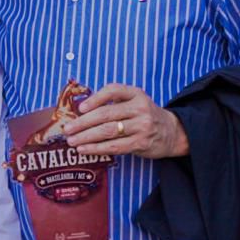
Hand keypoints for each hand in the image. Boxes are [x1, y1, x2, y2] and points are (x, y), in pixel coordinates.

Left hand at [63, 83, 188, 158]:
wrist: (172, 132)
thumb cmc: (143, 116)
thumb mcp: (133, 102)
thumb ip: (112, 102)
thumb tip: (79, 111)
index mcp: (136, 94)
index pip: (113, 90)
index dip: (95, 98)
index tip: (80, 108)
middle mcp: (140, 108)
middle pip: (106, 114)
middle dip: (82, 122)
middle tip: (67, 129)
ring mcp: (142, 126)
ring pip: (108, 131)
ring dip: (86, 137)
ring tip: (71, 141)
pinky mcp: (141, 143)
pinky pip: (114, 146)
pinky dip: (96, 148)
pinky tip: (84, 149)